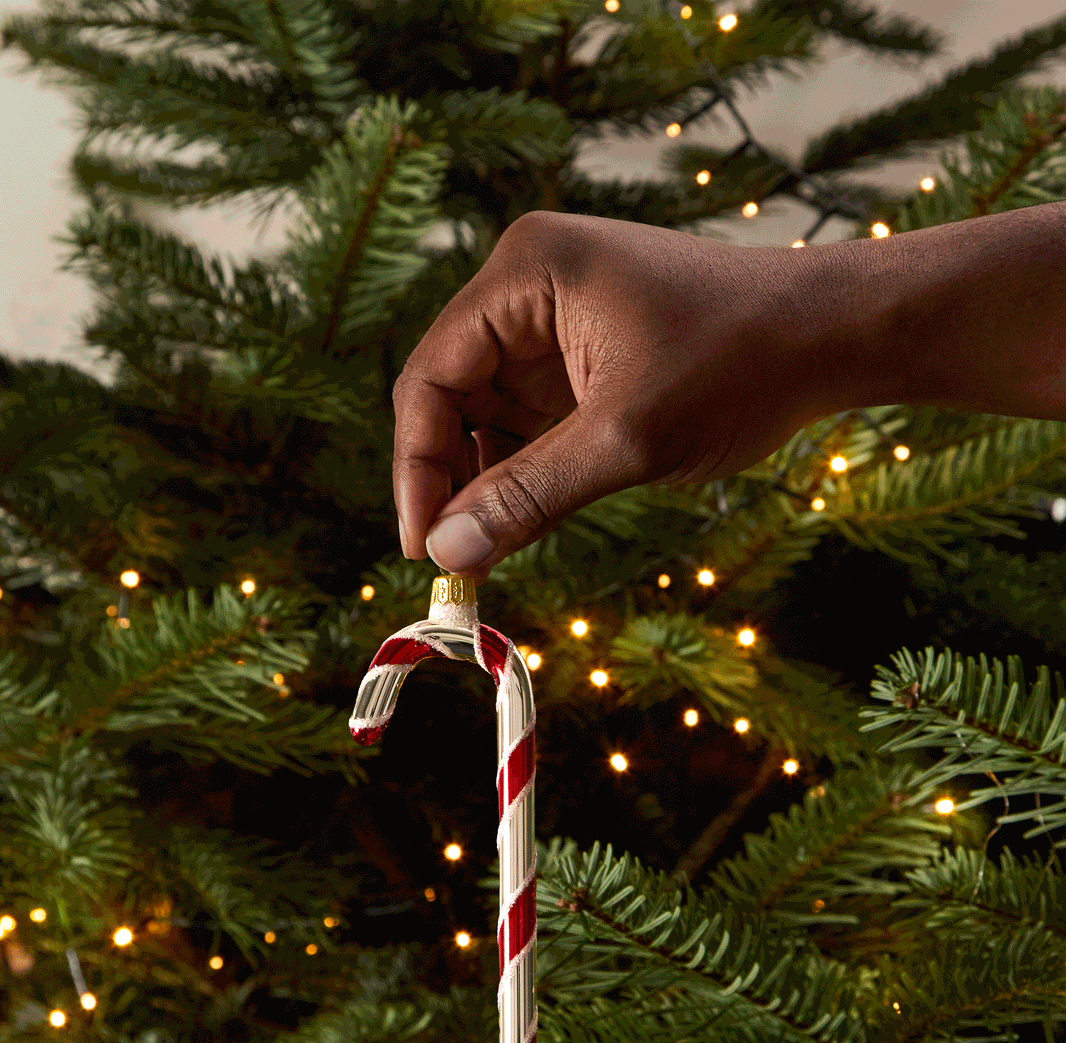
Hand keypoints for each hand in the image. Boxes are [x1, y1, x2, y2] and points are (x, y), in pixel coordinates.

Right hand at [391, 210, 834, 581]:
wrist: (834, 336)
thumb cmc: (740, 364)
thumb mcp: (627, 439)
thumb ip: (529, 495)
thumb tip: (448, 553)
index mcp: (526, 272)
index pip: (433, 376)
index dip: (418, 467)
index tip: (425, 548)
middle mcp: (529, 285)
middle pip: (451, 393)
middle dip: (449, 478)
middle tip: (453, 560)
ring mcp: (556, 319)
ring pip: (488, 413)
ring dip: (485, 480)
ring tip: (488, 549)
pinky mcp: (584, 353)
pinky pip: (529, 417)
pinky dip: (523, 469)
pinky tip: (524, 519)